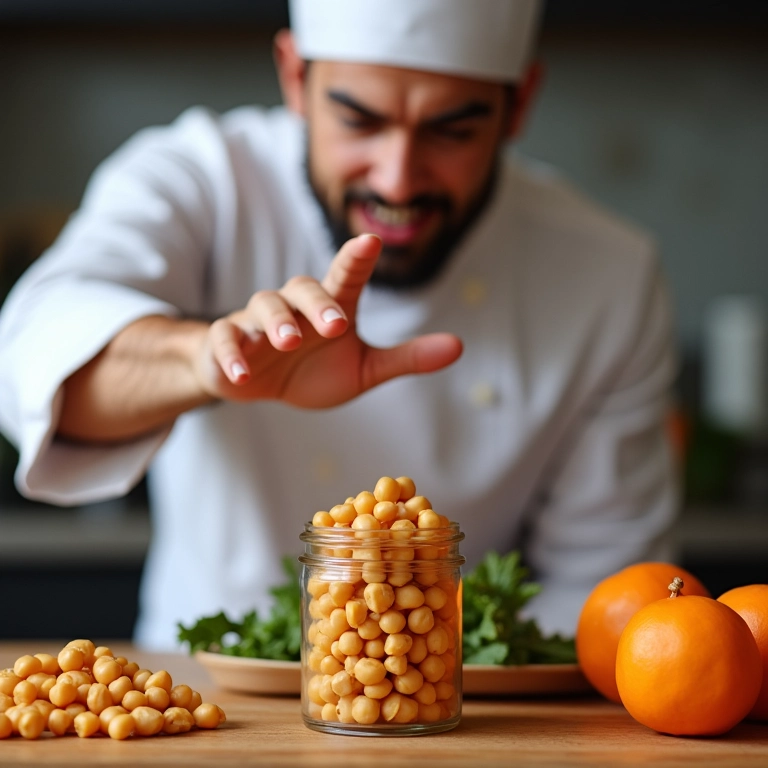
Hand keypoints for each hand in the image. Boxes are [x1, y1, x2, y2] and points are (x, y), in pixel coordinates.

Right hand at [193, 234, 462, 407]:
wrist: (258, 384)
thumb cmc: (314, 369)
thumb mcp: (364, 368)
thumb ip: (406, 358)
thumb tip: (459, 346)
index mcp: (331, 308)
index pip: (345, 276)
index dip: (357, 258)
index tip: (372, 240)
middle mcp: (295, 307)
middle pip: (303, 288)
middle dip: (319, 303)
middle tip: (336, 325)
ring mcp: (258, 323)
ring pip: (263, 305)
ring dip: (277, 321)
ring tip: (288, 341)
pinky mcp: (228, 344)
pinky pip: (226, 339)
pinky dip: (232, 353)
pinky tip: (242, 372)